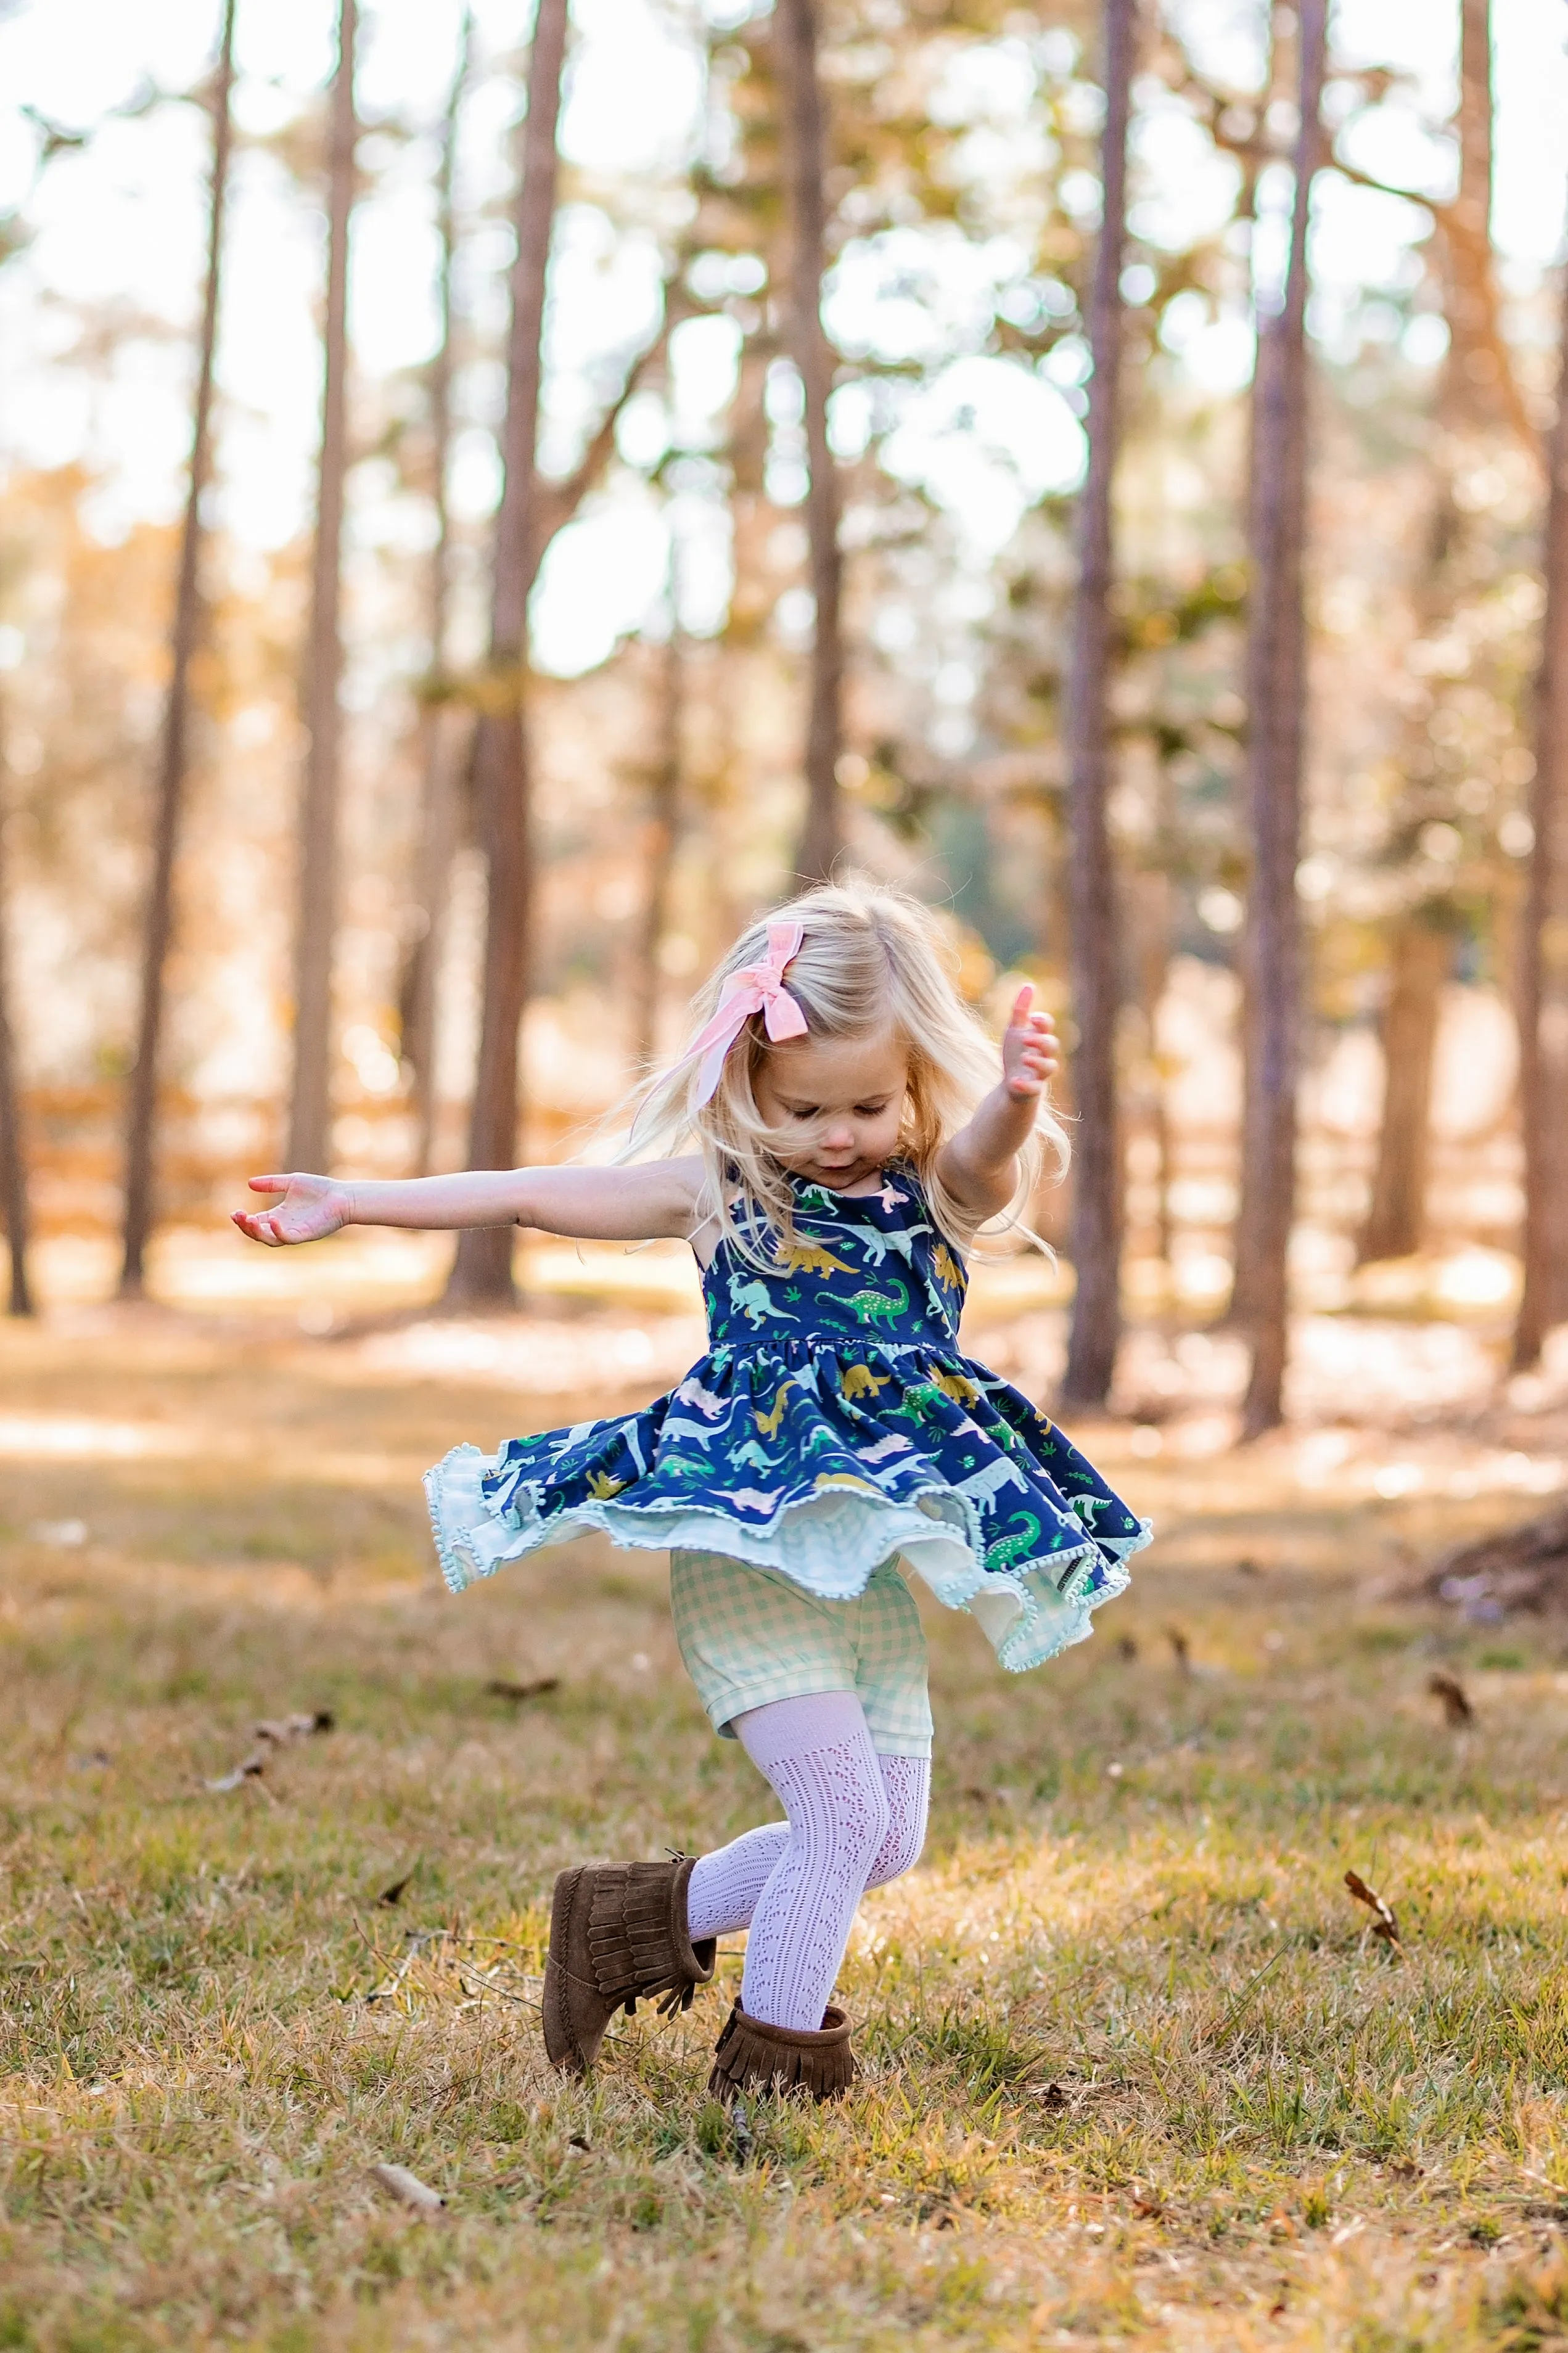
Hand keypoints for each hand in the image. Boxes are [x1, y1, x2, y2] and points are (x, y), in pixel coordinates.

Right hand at [232, 1173, 350, 1246]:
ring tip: (250, 1220)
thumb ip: (272, 1183)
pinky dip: (279, 1232)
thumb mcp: (292, 1182)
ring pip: (270, 1240)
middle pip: (259, 1234)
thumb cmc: (320, 1189)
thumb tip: (249, 1183)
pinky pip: (289, 1238)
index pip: (257, 1222)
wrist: (343, 1196)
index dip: (244, 1220)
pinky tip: (274, 1219)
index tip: (235, 1212)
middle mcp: (285, 1227)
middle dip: (246, 1227)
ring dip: (257, 1232)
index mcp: (280, 1216)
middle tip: (238, 1216)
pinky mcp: (306, 1234)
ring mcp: (295, 1232)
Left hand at [1000, 985, 1059, 1099]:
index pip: (1047, 1026)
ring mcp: (1040, 1073)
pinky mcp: (1033, 1089)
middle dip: (1041, 1040)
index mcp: (1039, 1038)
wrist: (1012, 1084)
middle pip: (1052, 1046)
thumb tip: (1029, 985)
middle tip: (1026, 1039)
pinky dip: (1026, 1085)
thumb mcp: (1015, 1030)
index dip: (1043, 1022)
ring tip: (1024, 1058)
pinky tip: (1013, 1081)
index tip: (1033, 1018)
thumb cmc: (1016, 1054)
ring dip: (1038, 1062)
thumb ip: (1021, 1010)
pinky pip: (1035, 1088)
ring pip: (1049, 1067)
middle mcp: (1043, 1054)